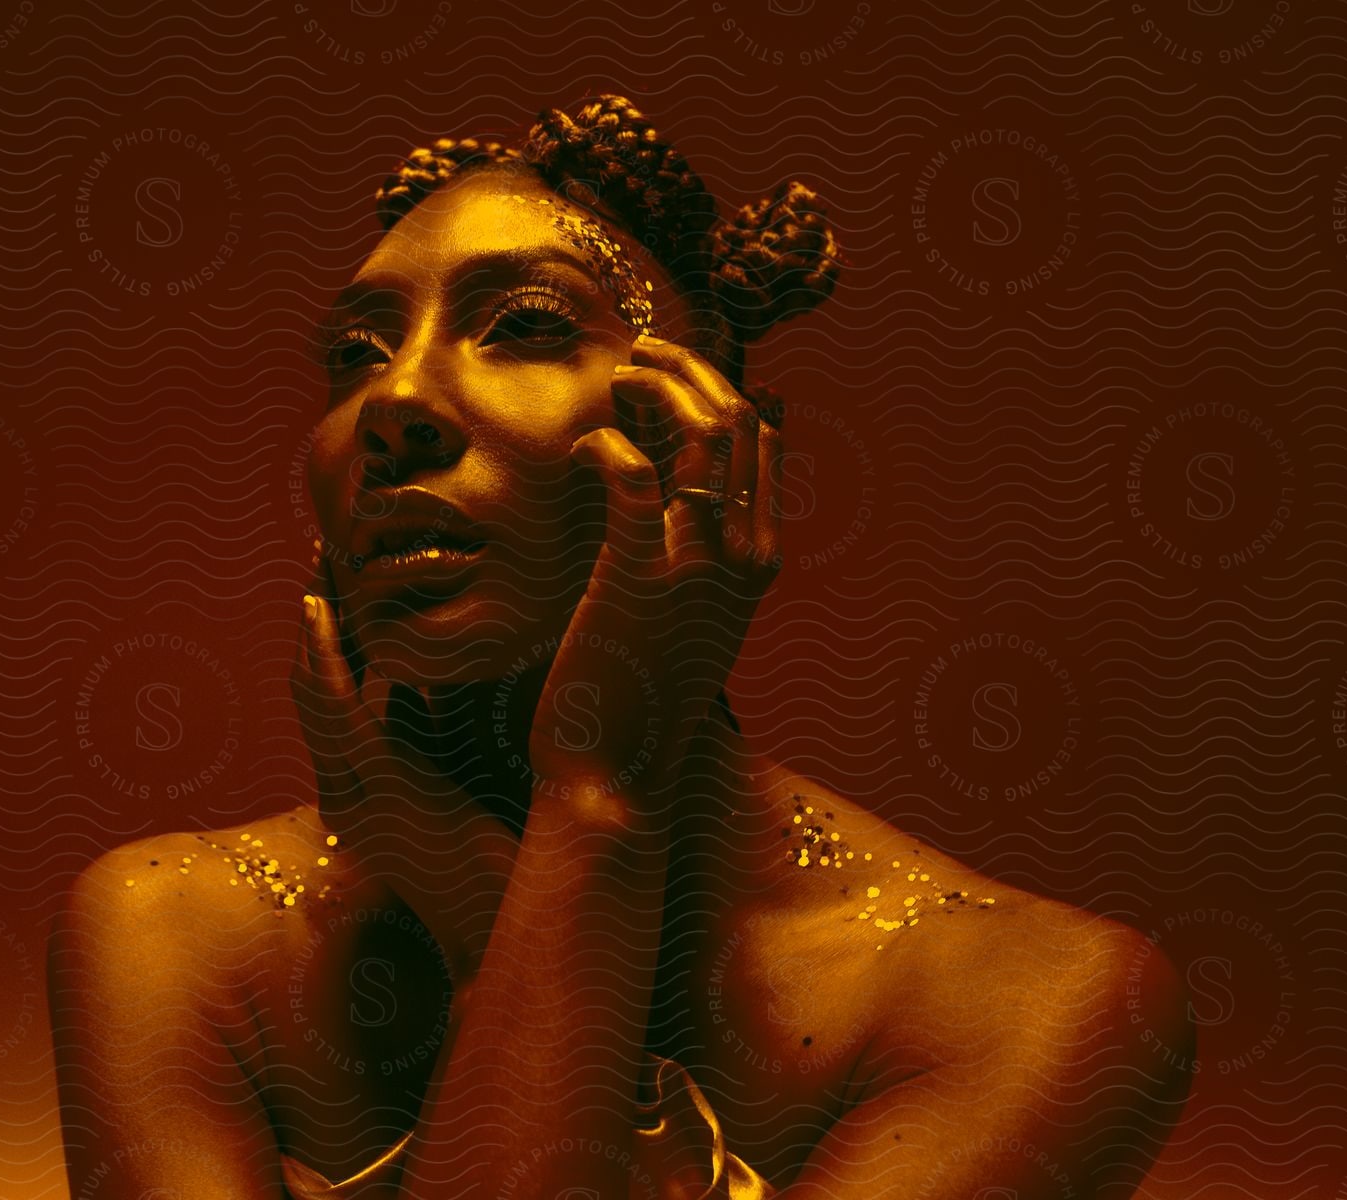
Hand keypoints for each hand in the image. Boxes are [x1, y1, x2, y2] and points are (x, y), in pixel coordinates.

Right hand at [292, 554, 516, 980]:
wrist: (511, 937)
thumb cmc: (505, 871)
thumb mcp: (468, 789)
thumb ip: (447, 742)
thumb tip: (444, 686)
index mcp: (367, 798)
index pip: (332, 708)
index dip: (327, 647)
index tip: (335, 593)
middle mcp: (349, 795)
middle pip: (313, 692)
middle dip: (314, 626)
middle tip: (318, 561)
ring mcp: (358, 793)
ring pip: (315, 693)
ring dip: (313, 628)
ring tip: (316, 570)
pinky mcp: (383, 787)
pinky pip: (339, 708)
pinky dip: (326, 655)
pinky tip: (320, 611)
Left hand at [525, 334, 781, 809]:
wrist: (616, 775)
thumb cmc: (639, 696)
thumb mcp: (689, 619)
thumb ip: (693, 554)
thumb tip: (674, 486)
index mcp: (761, 561)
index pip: (765, 442)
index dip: (720, 388)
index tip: (675, 372)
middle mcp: (743, 555)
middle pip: (736, 420)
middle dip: (689, 369)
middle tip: (641, 354)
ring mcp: (697, 562)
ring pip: (698, 430)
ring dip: (656, 385)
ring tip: (618, 378)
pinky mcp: (639, 571)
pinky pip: (631, 470)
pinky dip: (604, 443)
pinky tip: (581, 451)